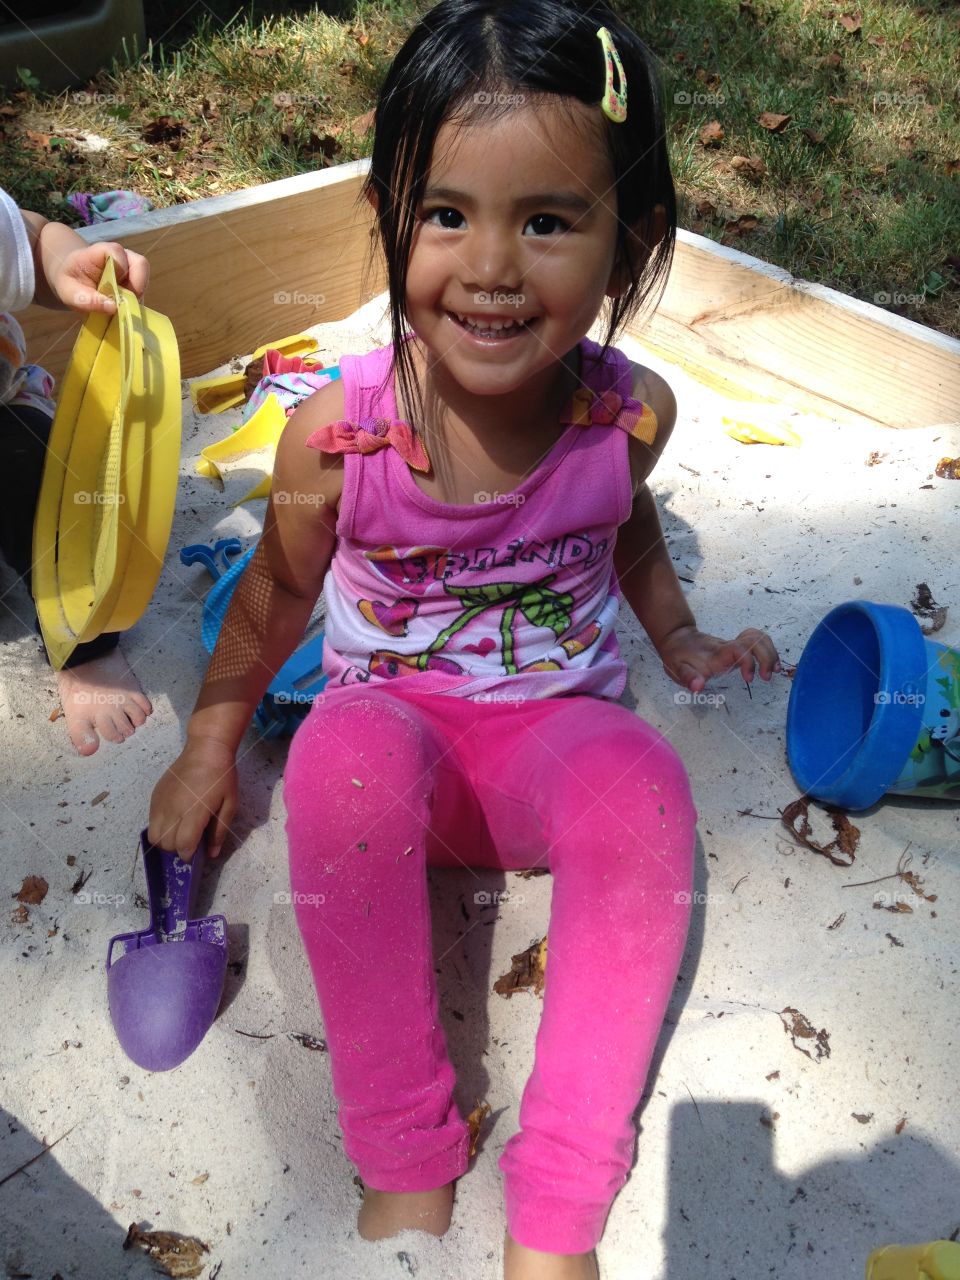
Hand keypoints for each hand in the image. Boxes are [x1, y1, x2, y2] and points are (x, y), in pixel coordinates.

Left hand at [51, 240, 149, 312]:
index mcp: (101, 252)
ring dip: (136, 298)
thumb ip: (86, 299)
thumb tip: (114, 307)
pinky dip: (135, 304)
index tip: (112, 289)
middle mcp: (121, 257)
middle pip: (140, 265)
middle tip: (121, 304)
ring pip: (144, 280)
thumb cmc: (70, 282)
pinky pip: (142, 292)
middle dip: (135, 287)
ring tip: (120, 309)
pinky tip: (122, 310)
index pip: (117, 252)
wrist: (74, 281)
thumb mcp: (69, 293)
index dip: (120, 269)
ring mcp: (131, 269)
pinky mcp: (136, 282)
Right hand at [148, 736, 237, 860]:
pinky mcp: (155, 796)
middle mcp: (173, 809)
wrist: (205, 750)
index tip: (195, 853)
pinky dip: (160, 827)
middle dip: (177, 849)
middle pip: (166, 844)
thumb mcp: (230, 804)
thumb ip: (219, 831)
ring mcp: (161, 802)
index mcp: (195, 811)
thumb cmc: (222, 777)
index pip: (182, 845)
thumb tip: (212, 854)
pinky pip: (151, 821)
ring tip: (180, 833)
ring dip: (166, 841)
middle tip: (190, 842)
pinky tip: (174, 820)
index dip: (188, 855)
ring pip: (154, 836)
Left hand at [658, 624, 779, 691]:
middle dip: (767, 657)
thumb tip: (698, 687)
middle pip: (755, 641)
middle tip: (767, 676)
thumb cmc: (678, 656)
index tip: (749, 679)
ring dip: (771, 653)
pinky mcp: (737, 647)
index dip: (748, 661)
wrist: (678, 639)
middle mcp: (728, 647)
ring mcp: (734, 645)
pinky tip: (769, 664)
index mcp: (716, 654)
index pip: (738, 649)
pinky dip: (767, 649)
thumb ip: (688, 677)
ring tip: (774, 671)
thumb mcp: (676, 668)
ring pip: (759, 638)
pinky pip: (756, 640)